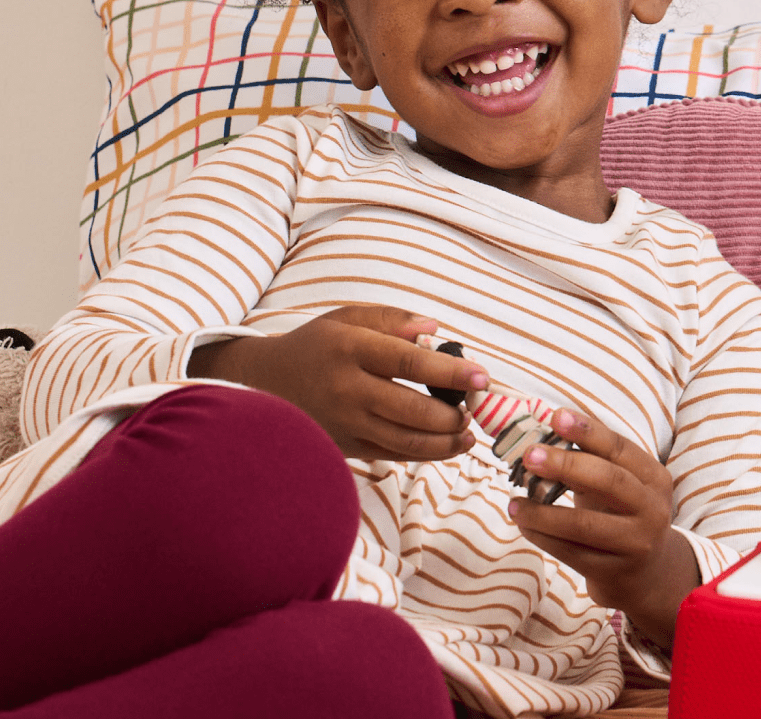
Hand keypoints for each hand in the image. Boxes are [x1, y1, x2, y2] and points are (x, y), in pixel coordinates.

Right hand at [187, 305, 488, 461]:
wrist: (263, 383)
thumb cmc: (315, 346)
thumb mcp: (347, 318)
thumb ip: (392, 319)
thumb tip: (435, 328)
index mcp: (350, 349)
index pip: (410, 361)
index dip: (450, 372)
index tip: (482, 377)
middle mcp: (346, 389)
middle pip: (413, 410)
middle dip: (454, 413)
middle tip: (476, 406)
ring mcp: (345, 423)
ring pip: (406, 441)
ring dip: (446, 441)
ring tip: (468, 432)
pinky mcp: (345, 447)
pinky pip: (393, 455)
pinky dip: (425, 454)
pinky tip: (447, 445)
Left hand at [506, 410, 699, 649]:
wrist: (644, 573)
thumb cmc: (620, 513)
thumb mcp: (615, 483)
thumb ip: (588, 459)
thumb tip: (542, 434)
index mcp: (654, 478)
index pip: (620, 448)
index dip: (588, 431)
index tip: (556, 417)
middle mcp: (652, 509)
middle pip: (608, 482)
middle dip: (566, 465)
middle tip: (529, 455)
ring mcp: (636, 544)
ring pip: (584, 525)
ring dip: (543, 512)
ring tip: (514, 503)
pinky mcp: (614, 572)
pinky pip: (571, 553)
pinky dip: (542, 536)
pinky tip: (523, 523)